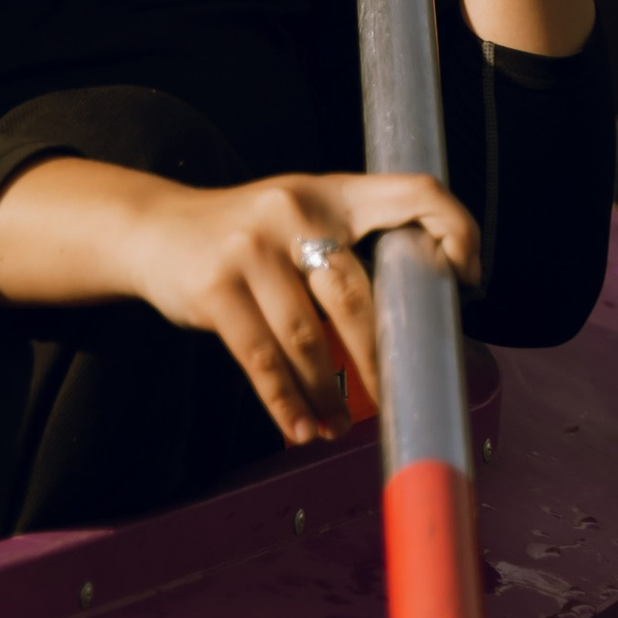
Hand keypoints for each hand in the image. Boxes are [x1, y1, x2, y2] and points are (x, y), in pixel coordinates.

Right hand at [0, 159, 480, 446]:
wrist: (152, 230)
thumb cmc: (244, 235)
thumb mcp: (297, 216)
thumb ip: (347, 247)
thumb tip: (409, 321)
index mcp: (330, 192)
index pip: (413, 191)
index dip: (454, 228)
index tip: (465, 279)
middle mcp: (293, 211)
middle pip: (356, 294)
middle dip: (378, 358)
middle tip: (393, 396)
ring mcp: (250, 249)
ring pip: (307, 338)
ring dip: (326, 393)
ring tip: (336, 426)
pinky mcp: (215, 288)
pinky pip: (261, 359)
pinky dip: (285, 402)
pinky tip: (299, 426)